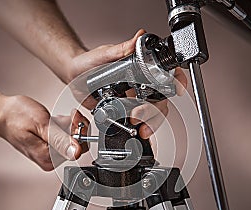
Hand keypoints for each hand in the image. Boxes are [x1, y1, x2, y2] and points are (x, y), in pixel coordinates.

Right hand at [0, 95, 88, 170]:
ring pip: (73, 139)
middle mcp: (50, 159)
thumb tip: (75, 152)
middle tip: (66, 115)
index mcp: (48, 158)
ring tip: (54, 119)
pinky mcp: (50, 146)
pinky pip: (66, 136)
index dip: (80, 131)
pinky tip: (53, 121)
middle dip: (75, 127)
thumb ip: (59, 140)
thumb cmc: (15, 117)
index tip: (74, 117)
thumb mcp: (41, 125)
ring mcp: (50, 153)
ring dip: (69, 125)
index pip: (78, 149)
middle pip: (78, 144)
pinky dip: (63, 126)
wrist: (1, 114)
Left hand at [67, 29, 187, 138]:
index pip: (165, 74)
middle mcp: (141, 85)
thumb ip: (122, 49)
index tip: (177, 89)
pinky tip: (136, 131)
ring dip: (151, 123)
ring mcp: (134, 100)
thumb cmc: (88, 63)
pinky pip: (138, 122)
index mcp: (140, 70)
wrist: (73, 77)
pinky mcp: (125, 112)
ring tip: (140, 129)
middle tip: (139, 115)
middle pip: (161, 100)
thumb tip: (139, 36)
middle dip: (156, 111)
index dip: (176, 81)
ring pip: (153, 114)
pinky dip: (140, 128)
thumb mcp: (104, 54)